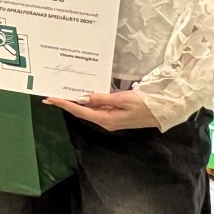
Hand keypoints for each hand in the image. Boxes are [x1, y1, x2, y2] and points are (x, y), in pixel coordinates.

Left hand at [44, 89, 158, 131]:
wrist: (164, 111)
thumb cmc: (146, 105)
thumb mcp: (124, 99)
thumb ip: (102, 99)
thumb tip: (82, 98)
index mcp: (106, 119)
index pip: (79, 111)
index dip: (63, 104)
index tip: (49, 99)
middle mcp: (105, 121)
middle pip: (81, 111)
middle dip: (66, 103)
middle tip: (51, 94)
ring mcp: (110, 119)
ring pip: (88, 109)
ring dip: (75, 102)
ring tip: (62, 92)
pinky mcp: (115, 115)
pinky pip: (97, 108)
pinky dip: (88, 101)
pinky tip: (82, 94)